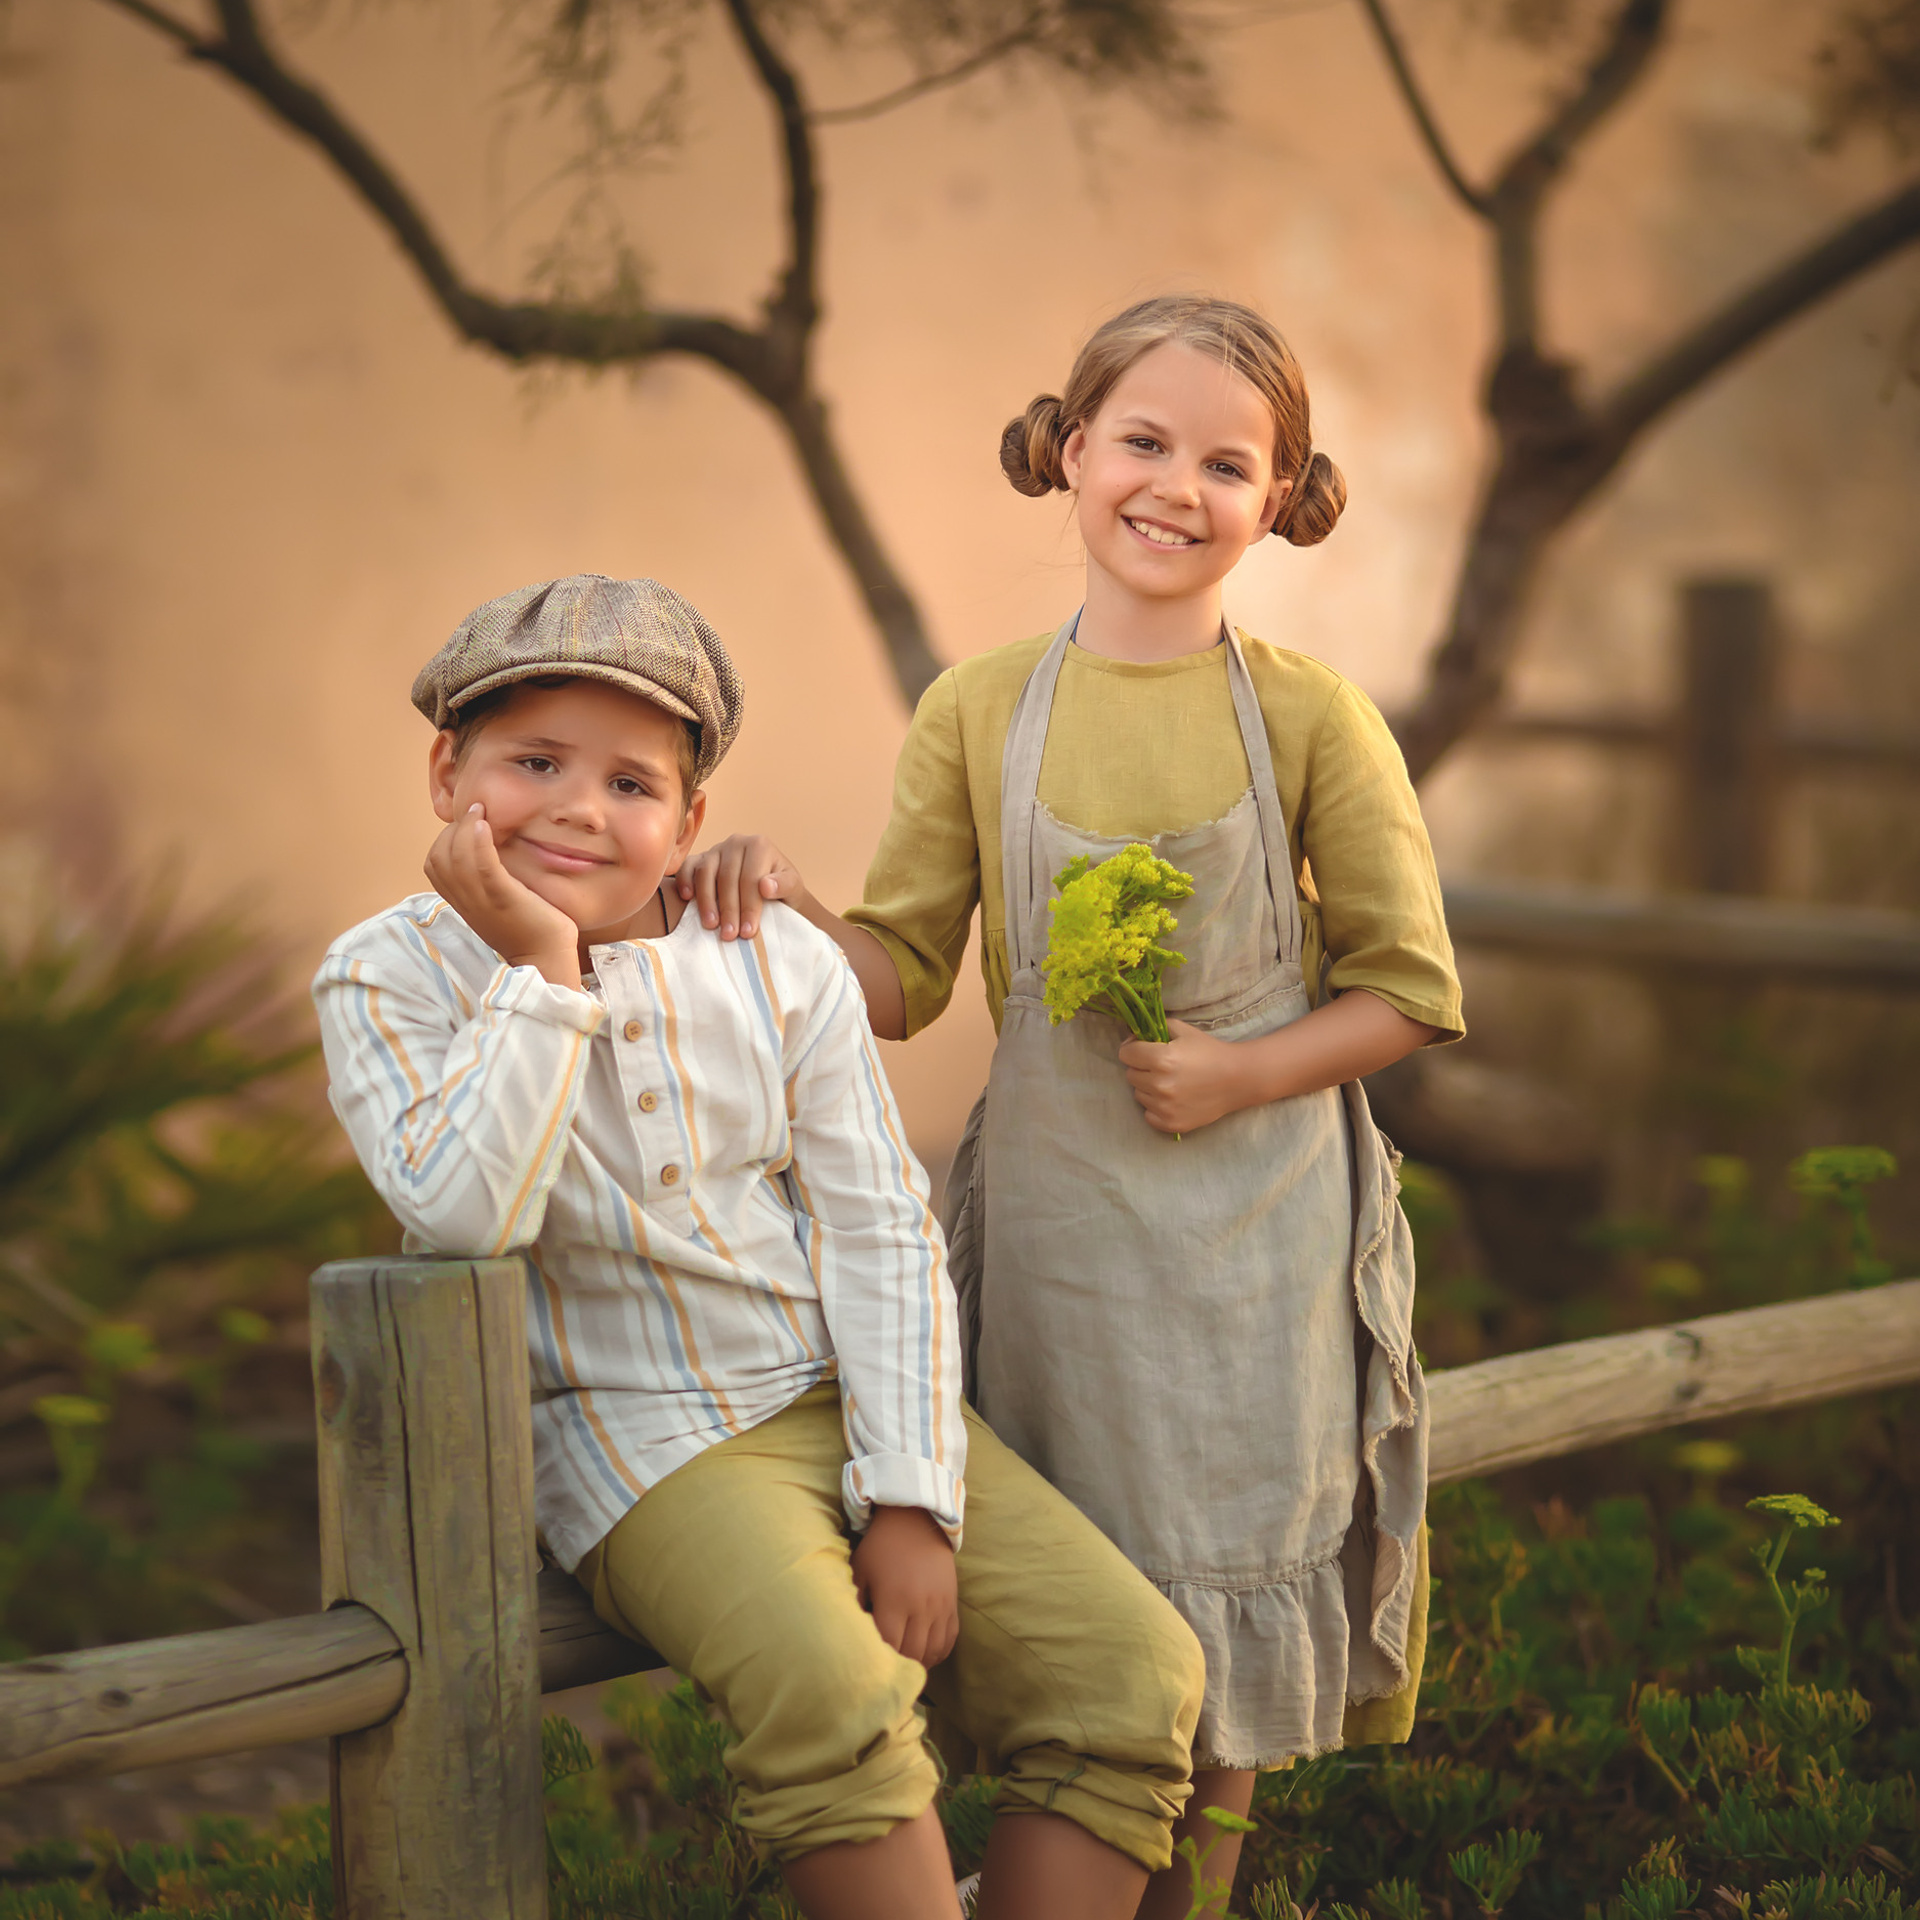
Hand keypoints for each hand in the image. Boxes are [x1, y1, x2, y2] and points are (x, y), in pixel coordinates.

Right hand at [425, 804, 581, 988]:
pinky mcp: (503, 899)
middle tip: (475, 812)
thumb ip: (488, 882)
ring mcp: (483, 902)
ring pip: (455, 858)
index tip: (466, 824)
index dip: (444, 839)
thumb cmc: (530, 928)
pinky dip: (478, 842)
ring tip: (479, 810)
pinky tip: (485, 825)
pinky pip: (481, 867)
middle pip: (438, 858)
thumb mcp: (499, 903)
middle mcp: (467, 902)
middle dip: (452, 829)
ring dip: (464, 827)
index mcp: (463, 903)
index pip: (434, 865)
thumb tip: (491, 852)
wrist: (547, 959)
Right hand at [675, 834, 808, 941]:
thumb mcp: (792, 888)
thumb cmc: (780, 889)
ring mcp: (716, 849)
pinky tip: (687, 898)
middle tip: (729, 935)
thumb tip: (766, 886)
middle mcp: (736, 842)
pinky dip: (685, 881)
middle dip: (729, 909)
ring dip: (706, 901)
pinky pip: (687, 867)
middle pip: (728, 877)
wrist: (769, 888)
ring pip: (706, 873)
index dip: (749, 906)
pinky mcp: (699, 858)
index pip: (751, 878)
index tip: (748, 931)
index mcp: (759, 845)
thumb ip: (784, 885)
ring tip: (711, 925)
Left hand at [851, 1505, 958, 1668]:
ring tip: (905, 1666)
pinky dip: (938, 1653)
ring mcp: (940, 1606)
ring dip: (919, 1663)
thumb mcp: (860, 1570)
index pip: (889, 1645)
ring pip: (932, 1651)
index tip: (869, 1663)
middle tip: (886, 1670)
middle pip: (912, 1653)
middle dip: (898, 1665)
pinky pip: (949, 1639)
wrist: (917, 1520)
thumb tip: (847, 1631)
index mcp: (894, 1600)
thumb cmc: (881, 1547)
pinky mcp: (952, 1603)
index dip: (880, 1659)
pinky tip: (925, 1654)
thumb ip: (854, 1602)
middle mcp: (920, 1607)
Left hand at [1117, 1018, 1249, 1134]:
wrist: (1237, 1079)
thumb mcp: (1183, 1030)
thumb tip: (1131, 1038)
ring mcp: (1165, 1107)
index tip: (1144, 1049)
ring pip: (1138, 1095)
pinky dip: (1156, 1107)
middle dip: (1142, 1068)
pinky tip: (1173, 1099)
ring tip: (1171, 1082)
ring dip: (1149, 1088)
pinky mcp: (1171, 1124)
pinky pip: (1148, 1114)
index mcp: (1161, 1059)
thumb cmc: (1210, 1052)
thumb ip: (1155, 1028)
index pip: (1125, 1054)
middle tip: (1162, 1066)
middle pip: (1130, 1075)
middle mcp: (1160, 1085)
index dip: (1133, 1049)